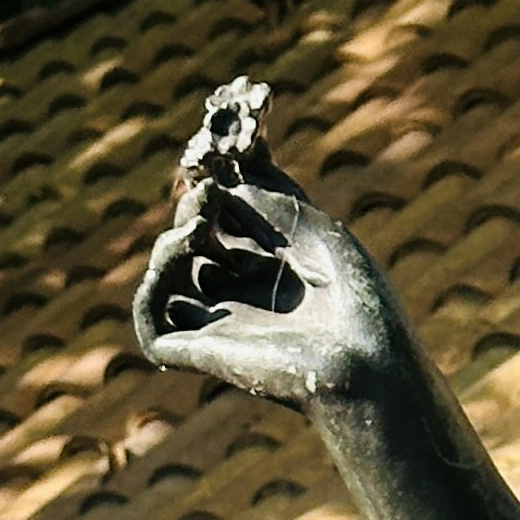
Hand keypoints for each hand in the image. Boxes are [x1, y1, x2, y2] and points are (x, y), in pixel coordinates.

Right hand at [133, 79, 408, 414]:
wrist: (368, 365)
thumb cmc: (359, 303)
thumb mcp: (315, 229)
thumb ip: (266, 196)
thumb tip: (221, 169)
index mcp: (279, 272)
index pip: (231, 220)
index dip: (219, 184)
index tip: (224, 154)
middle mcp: (247, 299)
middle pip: (198, 241)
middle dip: (197, 206)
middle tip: (210, 188)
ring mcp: (222, 327)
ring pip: (170, 276)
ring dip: (174, 239)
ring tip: (201, 219)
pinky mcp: (200, 355)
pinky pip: (151, 318)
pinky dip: (153, 280)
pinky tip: (183, 248)